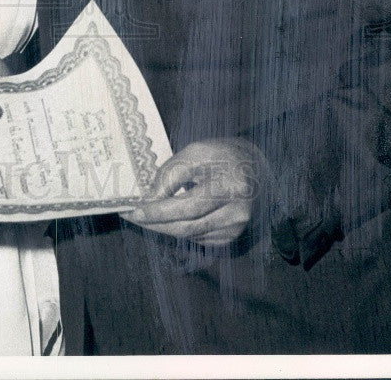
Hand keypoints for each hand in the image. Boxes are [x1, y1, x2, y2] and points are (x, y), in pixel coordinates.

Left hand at [124, 139, 267, 245]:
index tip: (134, 211)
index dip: (158, 211)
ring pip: (191, 235)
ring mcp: (236, 227)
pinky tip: (169, 220)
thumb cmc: (223, 156)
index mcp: (229, 185)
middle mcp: (237, 211)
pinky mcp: (233, 236)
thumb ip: (172, 173)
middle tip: (133, 217)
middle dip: (156, 223)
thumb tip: (150, 198)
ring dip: (164, 228)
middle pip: (187, 225)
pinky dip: (180, 230)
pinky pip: (199, 238)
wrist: (257, 169)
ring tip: (145, 218)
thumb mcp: (197, 152)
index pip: (187, 205)